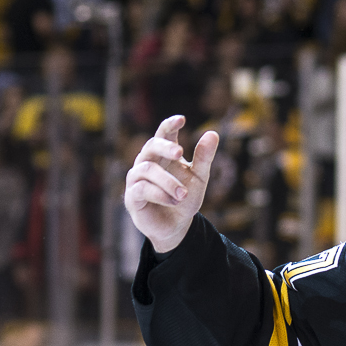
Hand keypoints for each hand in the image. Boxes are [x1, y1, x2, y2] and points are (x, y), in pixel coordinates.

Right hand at [124, 115, 219, 253]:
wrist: (176, 226)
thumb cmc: (184, 198)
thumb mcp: (199, 177)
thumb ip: (204, 157)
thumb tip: (213, 133)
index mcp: (163, 154)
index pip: (163, 133)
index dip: (170, 125)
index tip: (182, 119)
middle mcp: (147, 162)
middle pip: (151, 145)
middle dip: (165, 147)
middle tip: (181, 153)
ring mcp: (136, 178)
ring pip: (147, 169)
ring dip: (168, 181)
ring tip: (183, 194)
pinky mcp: (132, 196)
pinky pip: (142, 189)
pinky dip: (159, 194)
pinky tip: (173, 201)